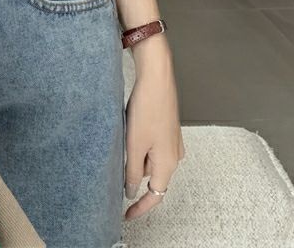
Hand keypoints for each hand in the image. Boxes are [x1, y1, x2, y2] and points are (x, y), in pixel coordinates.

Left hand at [123, 37, 184, 219]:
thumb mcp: (134, 144)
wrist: (157, 77)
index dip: (140, 208)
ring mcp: (173, 141)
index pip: (156, 196)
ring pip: (152, 161)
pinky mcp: (168, 129)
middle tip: (118, 171)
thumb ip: (133, 171)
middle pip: (154, 178)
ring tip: (123, 144)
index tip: (126, 214)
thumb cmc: (147, 108)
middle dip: (136, 177)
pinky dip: (141, 147)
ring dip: (137, 159)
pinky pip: (153, 147)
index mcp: (168, 163)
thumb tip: (132, 191)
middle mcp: (175, 155)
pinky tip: (130, 133)